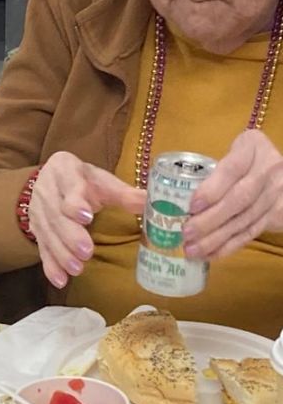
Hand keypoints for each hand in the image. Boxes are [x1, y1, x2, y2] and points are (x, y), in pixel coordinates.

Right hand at [29, 152, 145, 288]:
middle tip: (86, 252)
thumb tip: (152, 203)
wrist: (50, 180)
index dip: (75, 202)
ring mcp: (38, 212)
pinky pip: (42, 249)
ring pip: (48, 235)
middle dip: (70, 235)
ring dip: (62, 254)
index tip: (86, 216)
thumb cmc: (83, 181)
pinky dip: (51, 266)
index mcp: (65, 171)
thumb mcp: (101, 181)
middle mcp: (46, 191)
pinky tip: (61, 280)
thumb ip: (123, 193)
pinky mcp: (36, 230)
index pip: (68, 187)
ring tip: (77, 268)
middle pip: (56, 215)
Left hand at [183, 131, 282, 259]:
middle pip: (241, 197)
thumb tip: (135, 200)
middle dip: (212, 219)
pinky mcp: (275, 213)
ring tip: (192, 250)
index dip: (213, 188)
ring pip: (246, 218)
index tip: (191, 206)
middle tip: (186, 233)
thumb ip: (184, 174)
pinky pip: (252, 232)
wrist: (276, 174)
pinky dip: (230, 246)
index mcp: (251, 147)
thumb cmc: (233, 163)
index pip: (232, 168)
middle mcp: (269, 168)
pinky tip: (209, 256)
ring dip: (218, 237)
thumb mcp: (215, 157)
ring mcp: (276, 192)